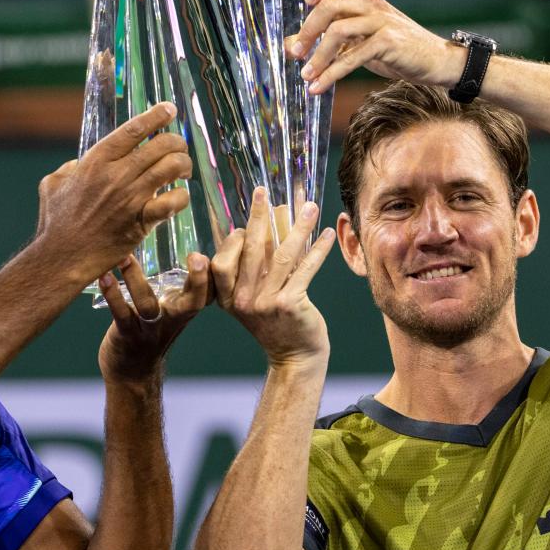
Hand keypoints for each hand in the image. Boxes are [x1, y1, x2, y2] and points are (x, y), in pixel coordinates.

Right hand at [36, 103, 192, 284]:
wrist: (62, 258)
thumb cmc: (55, 224)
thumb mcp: (52, 185)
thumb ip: (69, 169)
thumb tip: (78, 164)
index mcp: (96, 161)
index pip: (133, 129)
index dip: (156, 116)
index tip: (169, 109)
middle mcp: (116, 175)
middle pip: (161, 145)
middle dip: (176, 142)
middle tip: (178, 149)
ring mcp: (130, 198)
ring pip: (171, 167)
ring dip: (183, 165)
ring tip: (183, 170)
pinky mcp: (141, 222)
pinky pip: (173, 202)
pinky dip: (181, 197)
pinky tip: (178, 198)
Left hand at [97, 251, 211, 383]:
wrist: (133, 375)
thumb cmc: (150, 333)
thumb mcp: (170, 312)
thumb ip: (175, 287)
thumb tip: (169, 246)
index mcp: (184, 310)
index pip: (207, 293)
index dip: (212, 276)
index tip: (206, 254)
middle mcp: (172, 319)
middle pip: (194, 302)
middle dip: (198, 281)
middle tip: (196, 257)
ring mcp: (150, 329)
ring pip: (148, 304)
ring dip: (135, 279)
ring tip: (124, 257)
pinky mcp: (127, 335)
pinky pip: (121, 314)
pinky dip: (112, 295)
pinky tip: (104, 277)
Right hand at [212, 188, 334, 366]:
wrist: (294, 357)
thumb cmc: (275, 324)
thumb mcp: (252, 299)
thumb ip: (250, 269)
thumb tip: (253, 226)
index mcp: (225, 298)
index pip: (222, 260)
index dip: (235, 238)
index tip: (247, 220)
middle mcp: (240, 300)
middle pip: (251, 250)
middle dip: (258, 217)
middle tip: (262, 192)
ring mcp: (264, 303)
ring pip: (282, 255)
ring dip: (298, 227)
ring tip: (310, 206)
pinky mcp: (289, 304)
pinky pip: (305, 269)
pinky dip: (317, 249)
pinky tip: (327, 234)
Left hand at [284, 0, 465, 94]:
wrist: (437, 62)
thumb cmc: (396, 51)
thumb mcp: (358, 43)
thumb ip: (327, 42)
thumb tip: (288, 47)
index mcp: (367, 0)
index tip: (306, 1)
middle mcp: (373, 6)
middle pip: (330, 6)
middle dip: (307, 30)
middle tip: (295, 52)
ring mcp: (382, 22)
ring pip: (338, 31)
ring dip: (317, 56)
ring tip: (305, 76)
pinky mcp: (388, 43)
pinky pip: (352, 57)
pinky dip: (331, 74)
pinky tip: (318, 87)